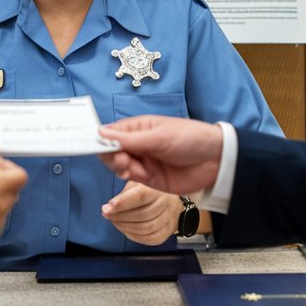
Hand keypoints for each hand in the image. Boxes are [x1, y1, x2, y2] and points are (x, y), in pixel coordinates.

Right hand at [99, 115, 222, 195]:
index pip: (111, 132)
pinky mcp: (149, 178)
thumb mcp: (158, 136)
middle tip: (119, 157)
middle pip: (111, 150)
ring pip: (118, 165)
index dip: (100, 138)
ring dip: (119, 166)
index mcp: (138, 127)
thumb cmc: (189, 138)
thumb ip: (129, 138)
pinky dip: (128, 175)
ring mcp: (143, 161)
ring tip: (130, 166)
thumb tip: (101, 132)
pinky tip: (135, 173)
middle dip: (110, 154)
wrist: (215, 160)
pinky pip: (130, 177)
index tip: (89, 144)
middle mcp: (137, 144)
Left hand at [101, 181, 182, 244]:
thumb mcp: (138, 184)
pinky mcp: (166, 233)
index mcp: (157, 188)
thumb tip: (109, 206)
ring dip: (125, 227)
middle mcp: (165, 203)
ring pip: (145, 228)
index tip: (106, 208)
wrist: (172, 203)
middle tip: (107, 214)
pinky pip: (149, 239)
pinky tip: (126, 229)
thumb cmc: (150, 192)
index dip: (122, 203)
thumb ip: (125, 193)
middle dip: (119, 217)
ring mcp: (168, 219)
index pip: (140, 196)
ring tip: (115, 221)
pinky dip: (134, 236)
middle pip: (142, 215)